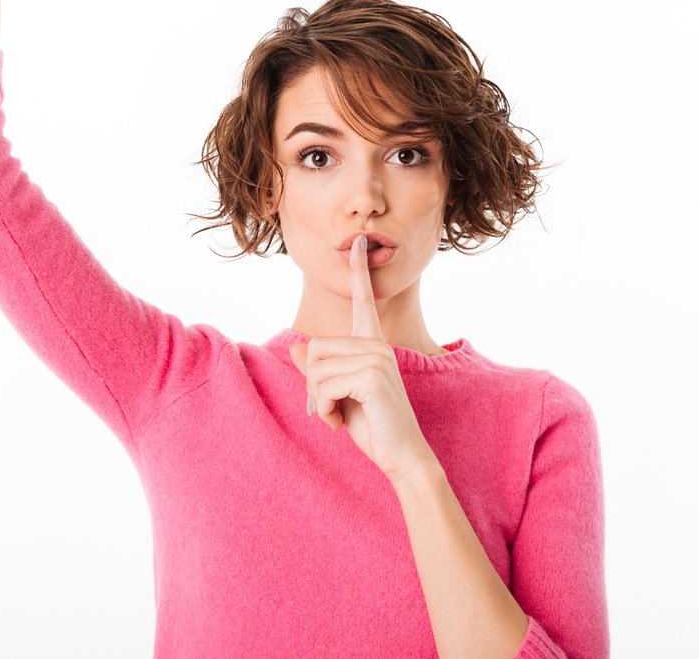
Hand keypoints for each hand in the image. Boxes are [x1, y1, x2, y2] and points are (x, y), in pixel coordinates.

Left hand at [288, 234, 437, 483]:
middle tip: (329, 409)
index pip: (363, 301)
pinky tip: (339, 423)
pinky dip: (323, 410)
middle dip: (312, 385)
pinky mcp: (371, 376)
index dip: (358, 271)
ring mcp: (376, 358)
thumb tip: (297, 349)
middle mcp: (377, 346)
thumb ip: (320, 372)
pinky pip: (322, 386)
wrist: (401, 457)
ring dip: (317, 401)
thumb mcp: (338, 396)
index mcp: (373, 345)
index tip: (358, 241)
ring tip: (338, 417)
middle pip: (316, 348)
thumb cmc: (373, 427)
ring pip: (316, 369)